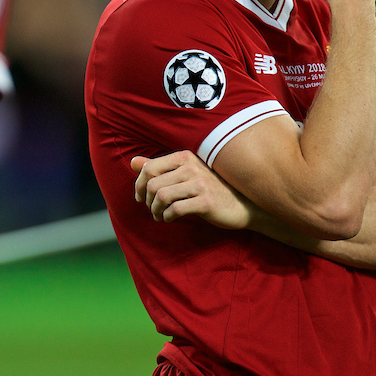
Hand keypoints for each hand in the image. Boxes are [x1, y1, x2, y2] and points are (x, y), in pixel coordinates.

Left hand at [131, 151, 253, 227]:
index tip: (141, 197)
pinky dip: (167, 217)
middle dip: (147, 201)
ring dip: (155, 210)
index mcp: (185, 156)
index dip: (139, 185)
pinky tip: (170, 219)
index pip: (149, 167)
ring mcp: (200, 183)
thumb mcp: (185, 175)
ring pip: (162, 196)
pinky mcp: (206, 201)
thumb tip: (133, 162)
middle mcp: (192, 166)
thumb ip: (159, 167)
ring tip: (159, 216)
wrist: (242, 204)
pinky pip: (175, 210)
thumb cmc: (210, 189)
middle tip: (152, 210)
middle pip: (153, 184)